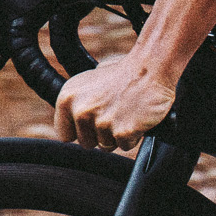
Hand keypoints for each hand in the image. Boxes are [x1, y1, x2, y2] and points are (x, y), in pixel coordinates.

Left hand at [53, 57, 177, 151]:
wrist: (150, 70)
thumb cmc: (124, 73)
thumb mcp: (90, 80)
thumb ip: (79, 100)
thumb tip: (74, 116)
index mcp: (67, 99)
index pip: (64, 134)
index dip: (81, 131)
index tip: (92, 126)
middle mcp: (81, 112)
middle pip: (86, 143)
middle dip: (101, 135)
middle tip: (115, 117)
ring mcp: (101, 123)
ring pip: (106, 146)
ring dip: (118, 136)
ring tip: (127, 115)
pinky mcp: (122, 132)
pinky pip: (125, 146)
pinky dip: (133, 137)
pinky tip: (137, 119)